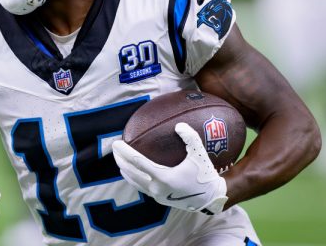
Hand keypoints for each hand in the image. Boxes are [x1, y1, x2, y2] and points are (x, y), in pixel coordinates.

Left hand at [112, 122, 227, 213]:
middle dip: (120, 160)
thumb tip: (178, 125)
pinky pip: (142, 188)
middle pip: (131, 173)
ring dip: (125, 171)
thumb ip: (190, 137)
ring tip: (120, 161)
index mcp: (164, 177)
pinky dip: (134, 179)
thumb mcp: (199, 153)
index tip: (116, 143)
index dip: (125, 152)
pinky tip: (133, 173)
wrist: (211, 199)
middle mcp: (157, 188)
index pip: (138, 162)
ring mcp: (157, 195)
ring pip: (135, 182)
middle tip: (114, 149)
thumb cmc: (205, 175)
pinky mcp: (160, 200)